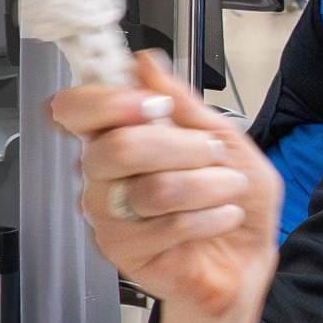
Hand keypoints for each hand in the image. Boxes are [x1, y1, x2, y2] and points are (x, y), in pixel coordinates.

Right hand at [51, 51, 276, 320]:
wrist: (247, 258)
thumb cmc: (233, 199)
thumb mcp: (224, 139)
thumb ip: (184, 102)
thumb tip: (148, 64)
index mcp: (119, 137)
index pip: (76, 110)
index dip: (107, 101)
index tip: (152, 104)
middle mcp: (103, 174)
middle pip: (118, 147)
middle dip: (182, 147)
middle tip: (212, 154)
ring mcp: (107, 214)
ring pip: (152, 188)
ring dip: (207, 185)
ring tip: (227, 190)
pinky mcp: (121, 251)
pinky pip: (167, 225)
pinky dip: (210, 218)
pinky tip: (220, 219)